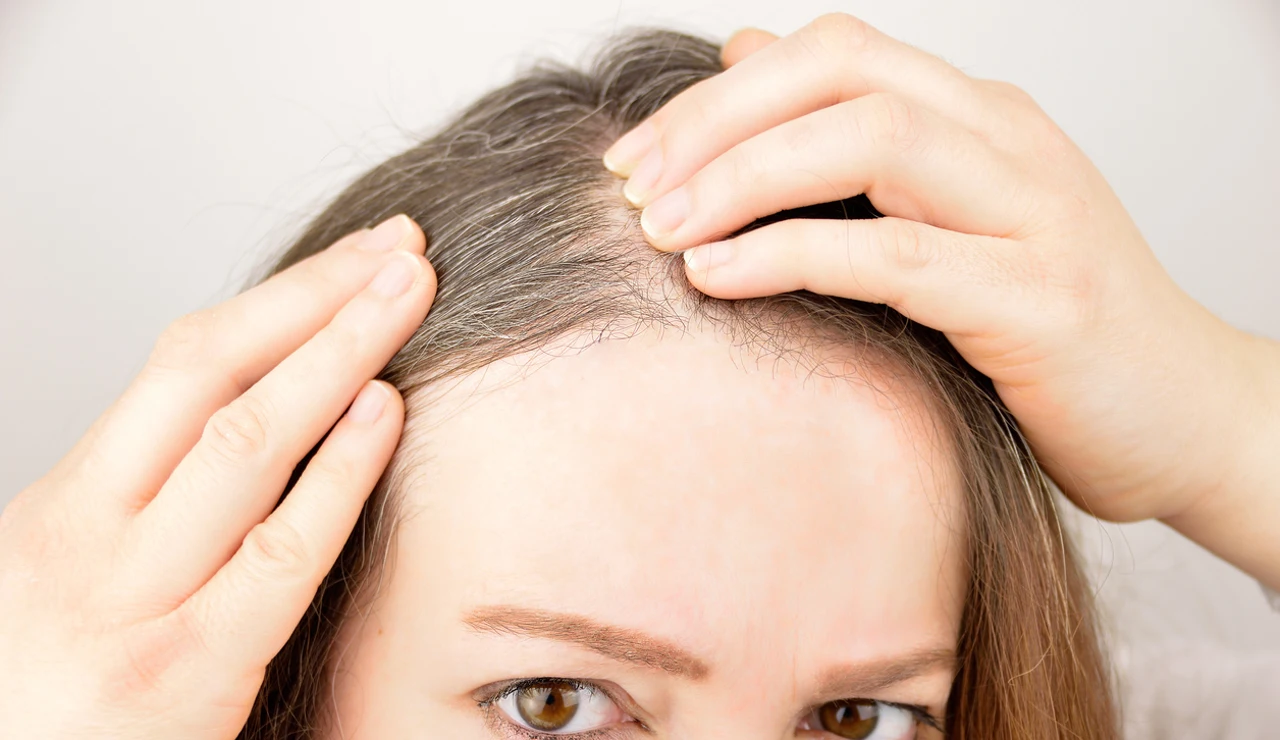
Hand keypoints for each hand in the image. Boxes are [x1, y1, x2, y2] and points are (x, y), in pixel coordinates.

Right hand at [0, 216, 435, 738]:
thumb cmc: (44, 697)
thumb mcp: (75, 581)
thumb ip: (153, 510)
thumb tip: (261, 424)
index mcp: (71, 503)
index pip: (183, 363)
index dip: (282, 297)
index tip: (356, 257)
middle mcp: (92, 533)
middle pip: (212, 372)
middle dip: (316, 297)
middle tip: (401, 246)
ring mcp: (134, 599)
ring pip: (243, 441)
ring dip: (337, 353)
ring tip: (408, 294)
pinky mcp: (183, 672)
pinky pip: (277, 554)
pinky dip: (337, 473)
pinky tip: (384, 413)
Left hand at [603, 16, 1279, 558]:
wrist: (1187, 417)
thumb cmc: (1052, 330)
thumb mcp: (949, 220)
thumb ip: (855, 146)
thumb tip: (746, 58)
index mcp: (981, 119)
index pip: (834, 53)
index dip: (722, 93)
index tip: (637, 157)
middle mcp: (1009, 144)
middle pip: (840, 76)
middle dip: (714, 123)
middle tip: (629, 187)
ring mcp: (1032, 216)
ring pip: (869, 142)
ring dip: (742, 177)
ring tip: (658, 228)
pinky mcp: (1037, 303)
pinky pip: (898, 256)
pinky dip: (793, 255)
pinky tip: (718, 276)